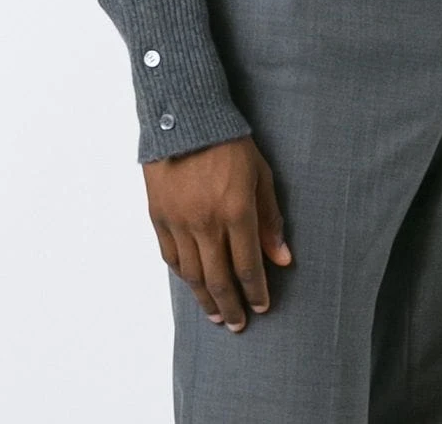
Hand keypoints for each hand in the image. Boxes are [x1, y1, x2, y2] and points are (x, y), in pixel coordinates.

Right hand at [142, 136, 292, 332]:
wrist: (185, 118)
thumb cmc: (229, 144)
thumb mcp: (260, 175)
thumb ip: (270, 219)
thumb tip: (282, 259)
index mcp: (236, 211)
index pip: (248, 265)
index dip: (256, 291)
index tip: (262, 306)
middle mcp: (206, 222)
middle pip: (219, 279)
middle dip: (231, 306)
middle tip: (237, 324)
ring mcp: (179, 221)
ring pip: (193, 274)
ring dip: (205, 299)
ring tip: (215, 314)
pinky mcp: (158, 216)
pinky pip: (171, 257)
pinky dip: (183, 275)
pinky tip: (192, 284)